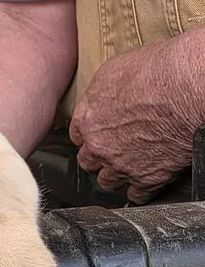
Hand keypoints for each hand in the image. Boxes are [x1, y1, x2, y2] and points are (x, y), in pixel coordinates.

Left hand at [69, 33, 204, 203]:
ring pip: (107, 182)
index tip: (98, 134)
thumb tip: (101, 98)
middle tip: (112, 150)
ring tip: (127, 167)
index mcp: (88, 118)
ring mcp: (121, 165)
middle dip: (99, 157)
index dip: (90, 135)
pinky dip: (140, 190)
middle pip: (89, 161)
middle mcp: (99, 145)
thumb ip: (100, 93)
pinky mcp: (146, 179)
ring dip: (116, 175)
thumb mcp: (115, 70)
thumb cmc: (159, 71)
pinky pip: (136, 196)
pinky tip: (144, 181)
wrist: (188, 87)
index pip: (77, 135)